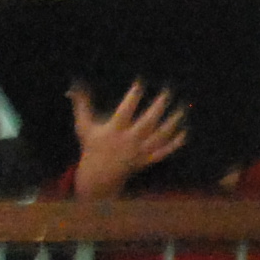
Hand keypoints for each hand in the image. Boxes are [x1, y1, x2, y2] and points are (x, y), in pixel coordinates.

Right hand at [67, 82, 190, 201]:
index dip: (133, 96)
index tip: (140, 82)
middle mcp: (128, 141)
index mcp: (113, 131)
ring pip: (160, 135)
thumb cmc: (91, 146)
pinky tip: (184, 131)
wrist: (99, 176)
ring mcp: (139, 151)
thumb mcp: (84, 126)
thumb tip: (75, 85)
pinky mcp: (147, 160)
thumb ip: (81, 105)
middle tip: (167, 91)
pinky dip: (175, 143)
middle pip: (148, 122)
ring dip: (172, 121)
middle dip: (159, 106)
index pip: (125, 110)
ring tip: (181, 107)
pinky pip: (164, 151)